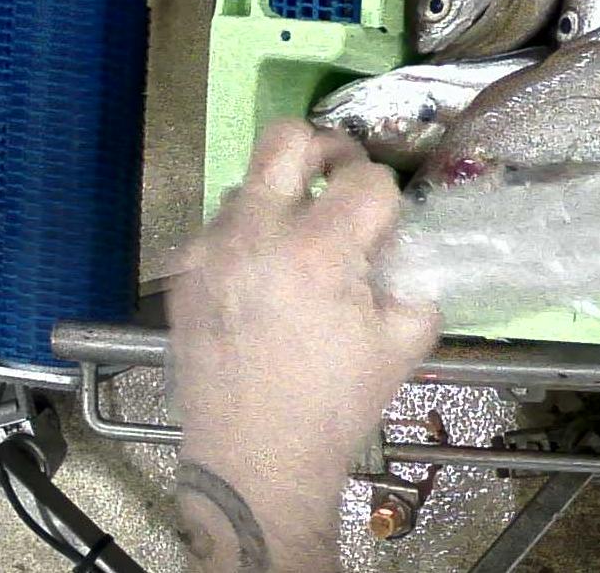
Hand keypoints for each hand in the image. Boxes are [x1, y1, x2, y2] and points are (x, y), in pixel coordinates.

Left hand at [169, 121, 439, 569]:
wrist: (255, 461)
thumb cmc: (337, 403)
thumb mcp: (407, 339)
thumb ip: (415, 277)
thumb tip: (402, 246)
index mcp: (318, 252)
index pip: (366, 178)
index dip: (388, 199)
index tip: (387, 230)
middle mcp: (257, 235)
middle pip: (289, 138)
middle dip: (328, 149)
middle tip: (341, 179)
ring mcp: (210, 251)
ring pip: (252, 182)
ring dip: (285, 198)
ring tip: (300, 244)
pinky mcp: (183, 273)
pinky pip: (221, 225)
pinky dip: (251, 235)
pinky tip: (266, 277)